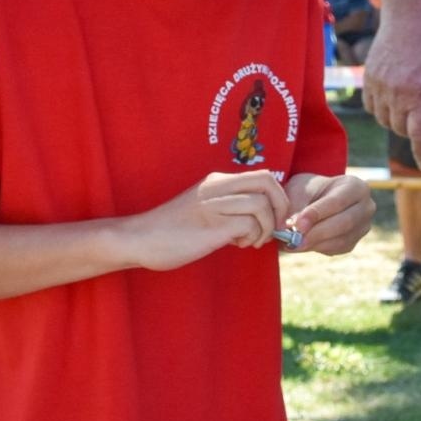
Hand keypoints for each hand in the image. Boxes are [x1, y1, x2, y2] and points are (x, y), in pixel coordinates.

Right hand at [122, 171, 289, 271]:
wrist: (140, 238)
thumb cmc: (171, 230)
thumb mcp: (203, 212)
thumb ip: (228, 211)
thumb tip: (259, 224)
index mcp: (217, 181)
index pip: (264, 176)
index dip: (278, 197)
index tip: (273, 219)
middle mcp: (217, 187)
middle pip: (268, 182)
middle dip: (280, 208)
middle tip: (273, 229)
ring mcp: (214, 205)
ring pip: (261, 205)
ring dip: (266, 228)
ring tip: (250, 242)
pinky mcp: (211, 226)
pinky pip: (248, 224)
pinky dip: (252, 237)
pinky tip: (236, 245)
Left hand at [282, 173, 373, 254]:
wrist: (316, 198)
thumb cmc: (309, 190)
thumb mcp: (300, 189)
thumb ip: (296, 205)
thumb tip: (289, 227)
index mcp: (356, 186)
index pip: (338, 201)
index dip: (317, 213)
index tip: (297, 223)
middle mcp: (366, 207)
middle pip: (344, 223)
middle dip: (317, 233)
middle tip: (294, 239)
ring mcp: (363, 226)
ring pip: (341, 239)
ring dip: (315, 243)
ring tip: (293, 244)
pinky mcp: (353, 242)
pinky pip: (337, 249)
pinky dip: (318, 248)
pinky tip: (301, 245)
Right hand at [361, 9, 420, 169]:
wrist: (410, 12)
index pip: (420, 137)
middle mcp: (397, 93)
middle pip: (401, 130)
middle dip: (412, 130)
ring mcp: (379, 85)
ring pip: (385, 121)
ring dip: (396, 119)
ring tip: (408, 105)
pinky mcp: (368, 77)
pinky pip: (371, 106)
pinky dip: (381, 108)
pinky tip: (393, 97)